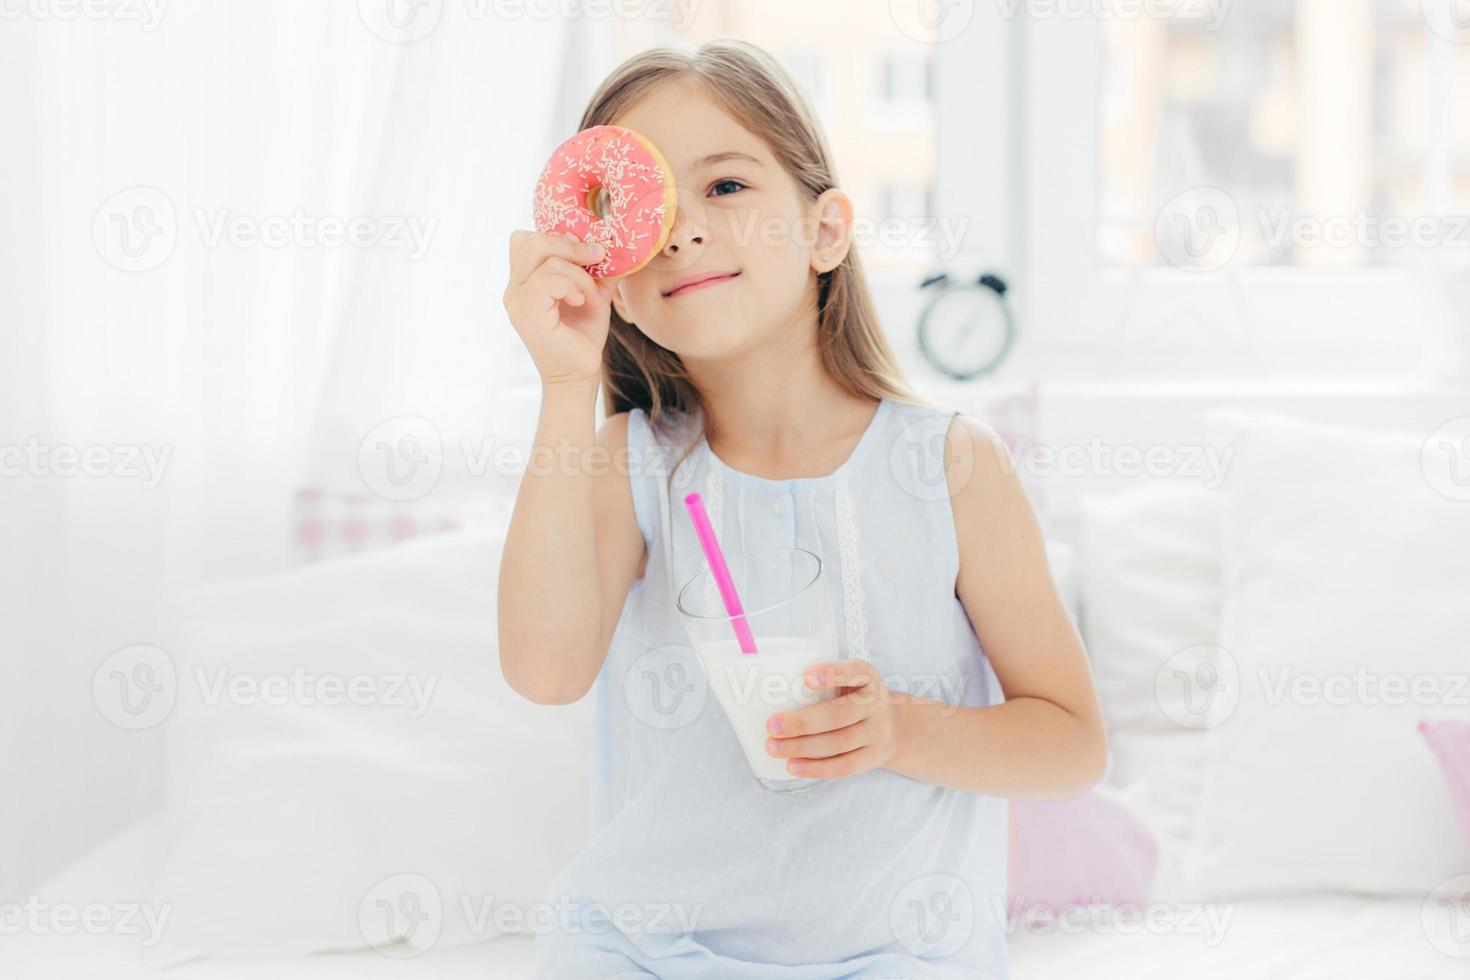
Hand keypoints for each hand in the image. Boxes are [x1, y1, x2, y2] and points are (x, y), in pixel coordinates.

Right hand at [502, 229, 615, 386]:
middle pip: (532, 241)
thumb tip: (607, 242)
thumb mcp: (593, 292)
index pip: (526, 240)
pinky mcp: (526, 313)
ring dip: (580, 275)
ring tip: (593, 297)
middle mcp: (514, 289)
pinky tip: (582, 303)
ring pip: (546, 259)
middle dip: (571, 246)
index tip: (588, 254)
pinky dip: (573, 286)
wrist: (579, 374)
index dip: (557, 238)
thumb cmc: (583, 336)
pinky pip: (548, 280)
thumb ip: (594, 267)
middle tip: (597, 260)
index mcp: (524, 281)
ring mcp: (517, 301)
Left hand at [763, 659, 901, 780]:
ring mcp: (877, 734)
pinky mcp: (872, 758)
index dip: (832, 674)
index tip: (805, 678)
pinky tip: (793, 766)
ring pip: (839, 742)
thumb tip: (770, 689)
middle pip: (839, 715)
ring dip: (803, 747)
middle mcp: (876, 705)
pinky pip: (844, 766)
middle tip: (771, 725)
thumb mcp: (849, 681)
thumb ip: (823, 681)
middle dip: (802, 722)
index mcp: (867, 678)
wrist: (894, 728)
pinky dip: (816, 768)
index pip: (854, 672)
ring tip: (774, 747)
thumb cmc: (855, 698)